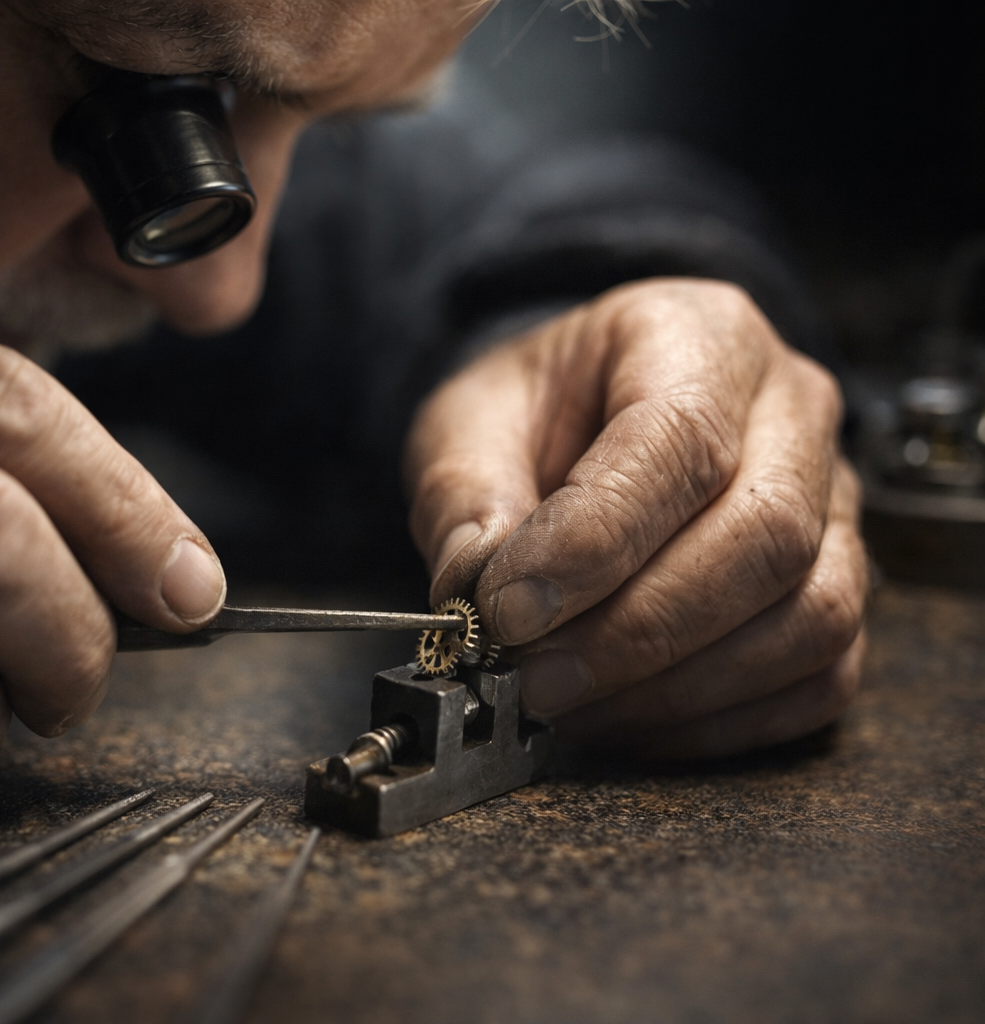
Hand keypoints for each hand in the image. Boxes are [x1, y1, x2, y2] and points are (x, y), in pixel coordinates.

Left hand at [406, 278, 866, 758]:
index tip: (508, 612)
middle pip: (765, 535)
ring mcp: (834, 501)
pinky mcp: (837, 585)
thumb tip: (475, 586)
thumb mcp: (466, 424)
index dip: (593, 543)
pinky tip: (627, 720)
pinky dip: (720, 720)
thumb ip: (464, 498)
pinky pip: (816, 675)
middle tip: (532, 679)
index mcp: (697, 333)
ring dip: (679, 687)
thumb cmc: (533, 415)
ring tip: (569, 705)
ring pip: (809, 614)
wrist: (579, 419)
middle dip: (636, 630)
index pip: (678, 439)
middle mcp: (791, 408)